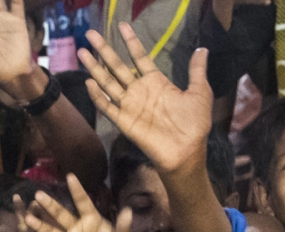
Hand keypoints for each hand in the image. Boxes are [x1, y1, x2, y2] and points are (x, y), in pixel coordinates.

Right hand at [25, 178, 132, 231]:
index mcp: (91, 220)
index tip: (70, 176)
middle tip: (38, 194)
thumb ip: (123, 226)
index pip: (83, 202)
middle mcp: (77, 229)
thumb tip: (128, 211)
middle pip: (61, 215)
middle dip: (50, 205)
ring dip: (41, 227)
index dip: (77, 190)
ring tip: (28, 219)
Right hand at [77, 26, 210, 174]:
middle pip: (117, 66)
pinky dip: (98, 96)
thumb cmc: (195, 124)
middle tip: (90, 33)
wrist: (187, 151)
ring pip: (107, 82)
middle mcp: (139, 91)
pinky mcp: (124, 122)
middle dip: (104, 50)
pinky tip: (89, 83)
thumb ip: (196, 71)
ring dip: (95, 68)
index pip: (139, 57)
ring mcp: (130, 106)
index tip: (121, 25)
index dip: (130, 41)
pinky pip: (108, 107)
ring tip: (82, 52)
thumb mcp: (200, 92)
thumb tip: (202, 49)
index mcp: (156, 82)